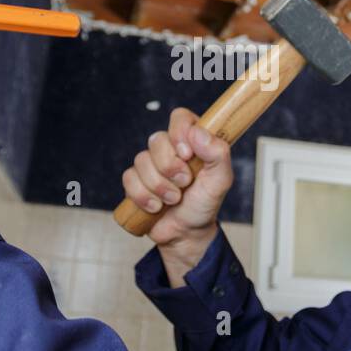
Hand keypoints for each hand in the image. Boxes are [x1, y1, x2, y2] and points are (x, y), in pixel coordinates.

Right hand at [122, 108, 233, 281]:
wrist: (187, 233)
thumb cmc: (204, 203)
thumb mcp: (221, 180)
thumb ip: (218, 153)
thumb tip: (197, 132)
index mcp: (192, 141)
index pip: (180, 117)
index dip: (179, 133)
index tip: (187, 155)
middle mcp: (170, 148)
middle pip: (156, 140)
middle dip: (170, 168)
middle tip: (184, 184)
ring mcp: (151, 164)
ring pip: (141, 161)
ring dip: (159, 187)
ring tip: (173, 200)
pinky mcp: (136, 180)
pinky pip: (129, 179)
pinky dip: (143, 196)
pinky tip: (155, 207)